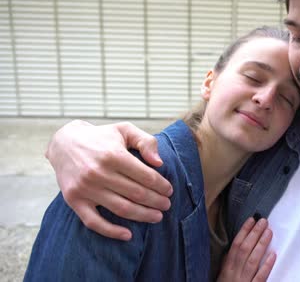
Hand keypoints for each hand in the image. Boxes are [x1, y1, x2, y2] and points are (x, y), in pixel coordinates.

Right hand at [46, 120, 172, 239]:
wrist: (64, 143)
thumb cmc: (101, 137)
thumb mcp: (125, 130)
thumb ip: (146, 142)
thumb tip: (159, 163)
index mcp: (113, 155)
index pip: (146, 176)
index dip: (161, 186)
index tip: (169, 191)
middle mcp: (98, 172)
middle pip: (136, 193)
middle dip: (156, 201)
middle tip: (167, 205)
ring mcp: (85, 188)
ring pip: (121, 208)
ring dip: (143, 215)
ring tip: (157, 217)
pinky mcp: (74, 200)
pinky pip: (93, 222)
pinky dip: (111, 231)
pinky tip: (128, 235)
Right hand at [217, 218, 275, 281]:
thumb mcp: (222, 275)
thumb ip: (228, 262)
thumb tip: (233, 247)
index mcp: (227, 268)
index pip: (235, 245)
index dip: (244, 231)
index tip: (251, 220)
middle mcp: (234, 273)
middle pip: (244, 249)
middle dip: (254, 233)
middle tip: (263, 221)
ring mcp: (243, 281)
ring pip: (252, 260)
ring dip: (261, 244)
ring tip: (269, 232)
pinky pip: (260, 277)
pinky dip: (266, 266)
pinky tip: (273, 255)